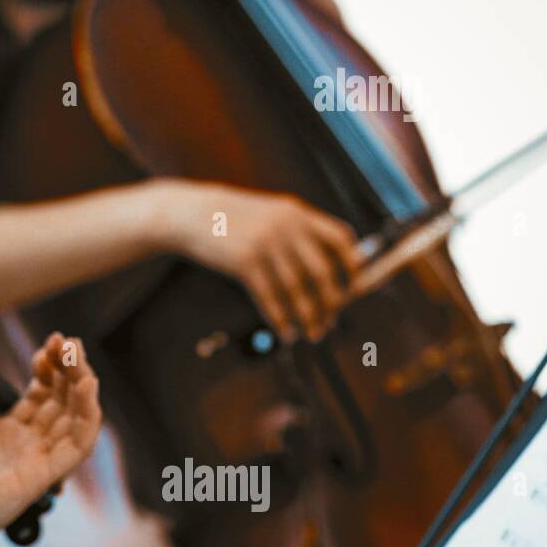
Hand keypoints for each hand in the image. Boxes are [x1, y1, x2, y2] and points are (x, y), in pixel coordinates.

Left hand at [0, 334, 100, 546]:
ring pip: (75, 419)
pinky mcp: (41, 477)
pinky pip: (76, 447)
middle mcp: (25, 445)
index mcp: (4, 432)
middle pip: (61, 402)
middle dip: (68, 368)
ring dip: (82, 384)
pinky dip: (87, 416)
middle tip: (68, 341)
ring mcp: (35, 461)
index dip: (48, 368)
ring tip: (77, 352)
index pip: (40, 395)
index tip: (48, 343)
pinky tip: (86, 386)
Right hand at [153, 178, 362, 342]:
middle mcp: (286, 228)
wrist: (192, 214)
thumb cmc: (234, 218)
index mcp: (297, 213)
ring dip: (307, 316)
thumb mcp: (271, 214)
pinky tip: (285, 331)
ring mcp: (265, 244)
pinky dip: (280, 318)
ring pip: (297, 290)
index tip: (354, 287)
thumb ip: (299, 231)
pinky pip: (269, 296)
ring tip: (312, 333)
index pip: (340, 238)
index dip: (352, 265)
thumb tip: (328, 265)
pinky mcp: (244, 262)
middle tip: (331, 322)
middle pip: (322, 272)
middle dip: (331, 303)